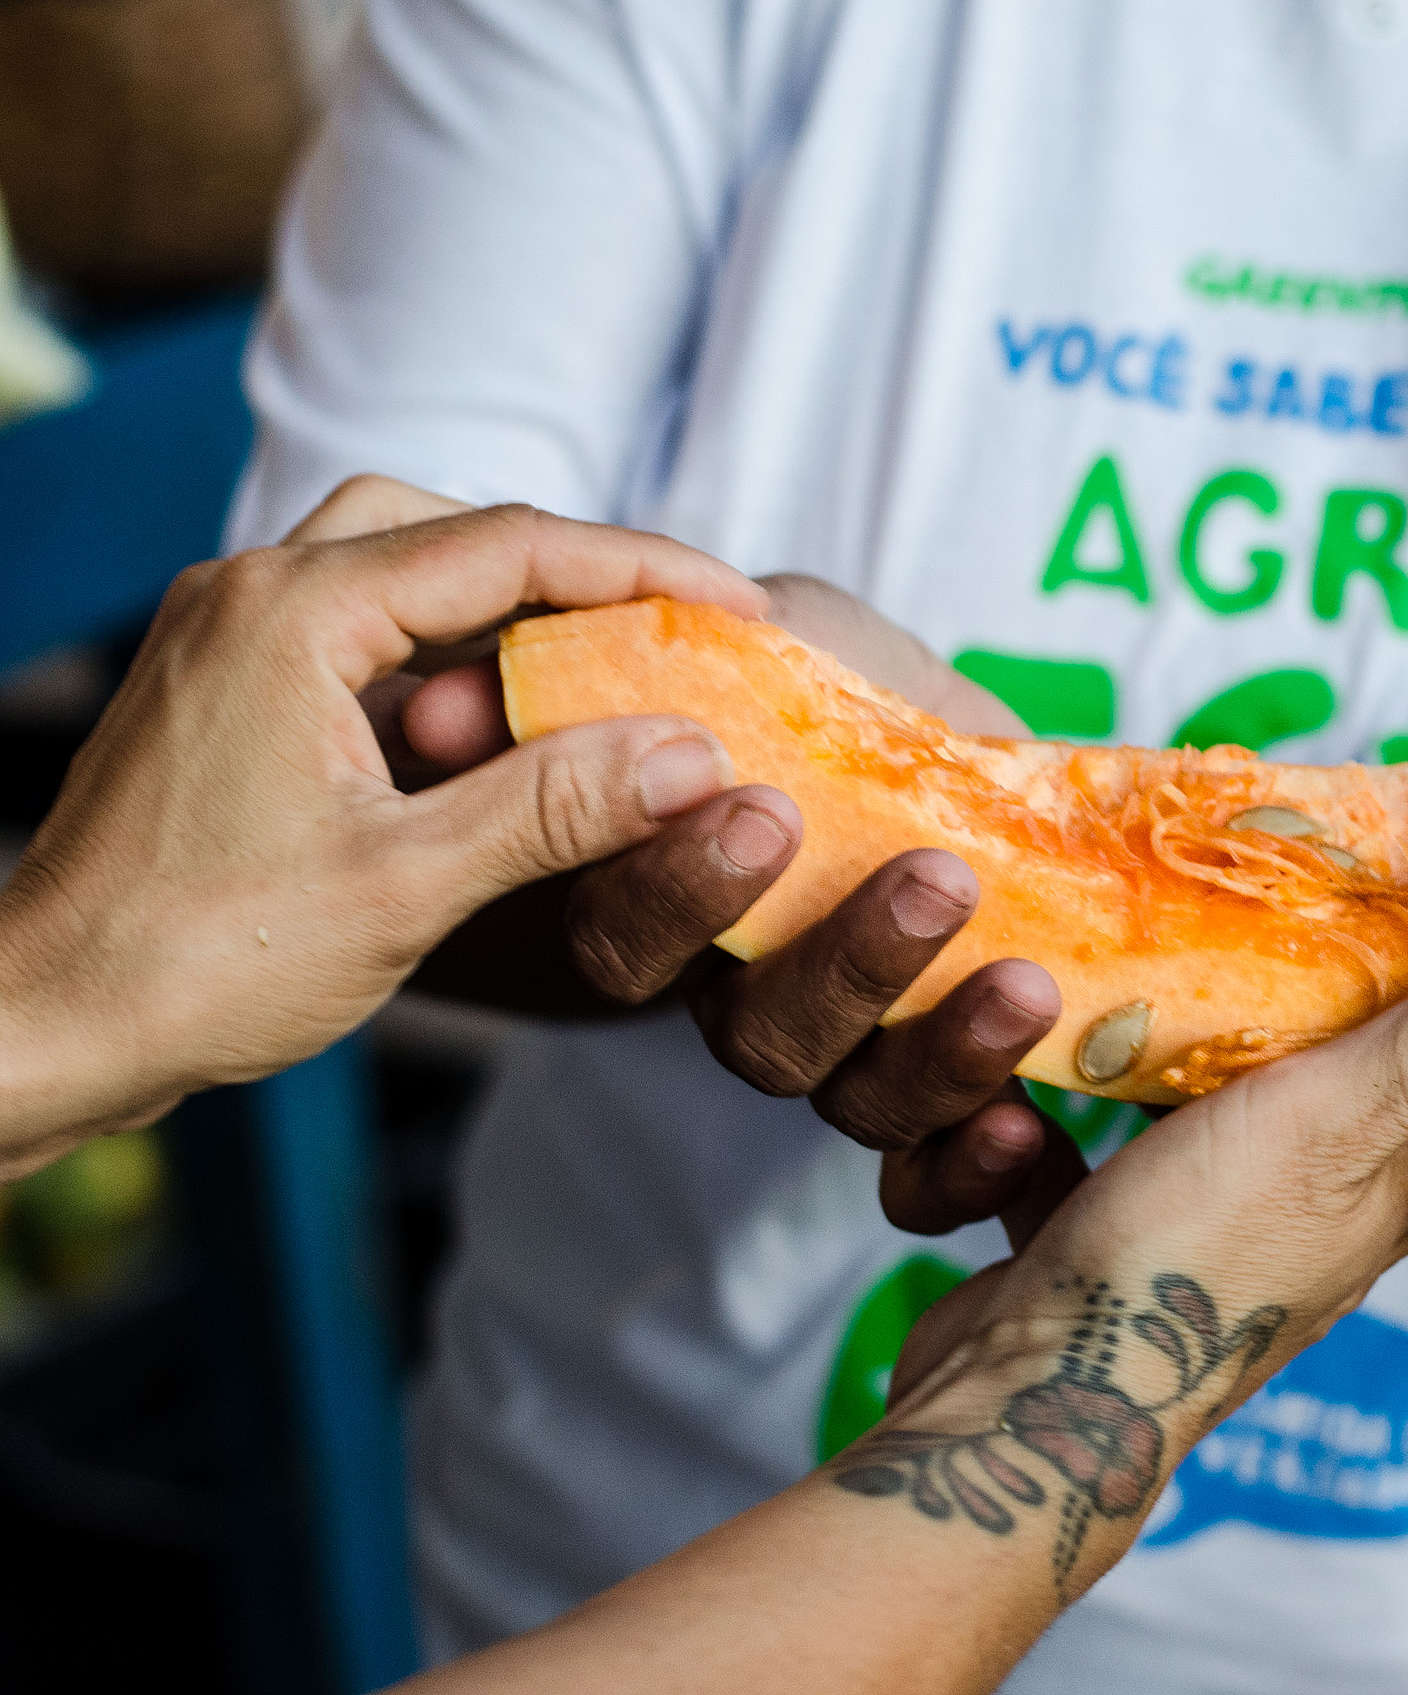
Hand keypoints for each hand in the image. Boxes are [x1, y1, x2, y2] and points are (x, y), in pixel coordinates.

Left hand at [0, 484, 766, 1172]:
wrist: (41, 1027)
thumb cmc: (198, 958)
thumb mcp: (408, 884)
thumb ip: (556, 806)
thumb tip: (696, 755)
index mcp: (294, 613)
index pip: (510, 545)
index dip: (643, 569)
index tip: (741, 604)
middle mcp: (250, 596)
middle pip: (451, 530)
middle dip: (573, 575)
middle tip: (672, 633)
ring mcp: (226, 641)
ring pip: (399, 575)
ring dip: (504, 619)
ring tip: (601, 682)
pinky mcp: (221, 695)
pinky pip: (358, 639)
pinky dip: (443, 667)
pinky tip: (499, 740)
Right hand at [388, 567, 1078, 1215]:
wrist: (983, 739)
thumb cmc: (845, 684)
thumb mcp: (761, 640)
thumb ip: (642, 657)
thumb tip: (444, 706)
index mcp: (678, 902)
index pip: (631, 938)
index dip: (681, 891)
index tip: (763, 809)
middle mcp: (747, 999)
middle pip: (757, 1039)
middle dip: (850, 965)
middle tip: (937, 880)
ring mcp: (847, 1053)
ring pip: (857, 1101)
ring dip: (943, 1049)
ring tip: (1023, 982)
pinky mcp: (945, 1083)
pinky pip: (932, 1174)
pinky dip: (973, 1167)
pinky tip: (1026, 1128)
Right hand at [885, 951, 1407, 1416]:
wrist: (1031, 1407)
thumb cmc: (1196, 1260)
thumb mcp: (1334, 1123)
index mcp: (1402, 1187)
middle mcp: (1323, 1213)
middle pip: (1351, 1083)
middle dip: (1328, 994)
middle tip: (1303, 885)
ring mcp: (1212, 1229)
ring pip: (1214, 1113)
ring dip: (1182, 1048)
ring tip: (1160, 956)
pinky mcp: (1111, 1241)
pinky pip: (1098, 1161)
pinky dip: (1064, 1125)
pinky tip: (1026, 1084)